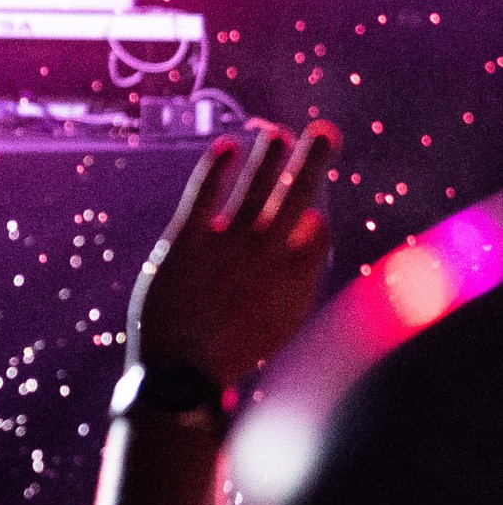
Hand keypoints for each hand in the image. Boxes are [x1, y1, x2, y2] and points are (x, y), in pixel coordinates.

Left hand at [129, 119, 336, 389]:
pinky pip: (204, 194)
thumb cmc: (228, 352)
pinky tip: (226, 145)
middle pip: (297, 197)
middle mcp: (267, 256)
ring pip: (255, 188)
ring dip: (269, 156)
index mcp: (296, 280)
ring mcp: (228, 245)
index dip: (315, 214)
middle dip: (312, 162)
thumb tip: (316, 229)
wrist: (180, 374)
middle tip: (325, 130)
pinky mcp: (187, 240)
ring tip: (276, 131)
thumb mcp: (279, 320)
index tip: (314, 209)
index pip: (315, 231)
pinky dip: (216, 168)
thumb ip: (298, 277)